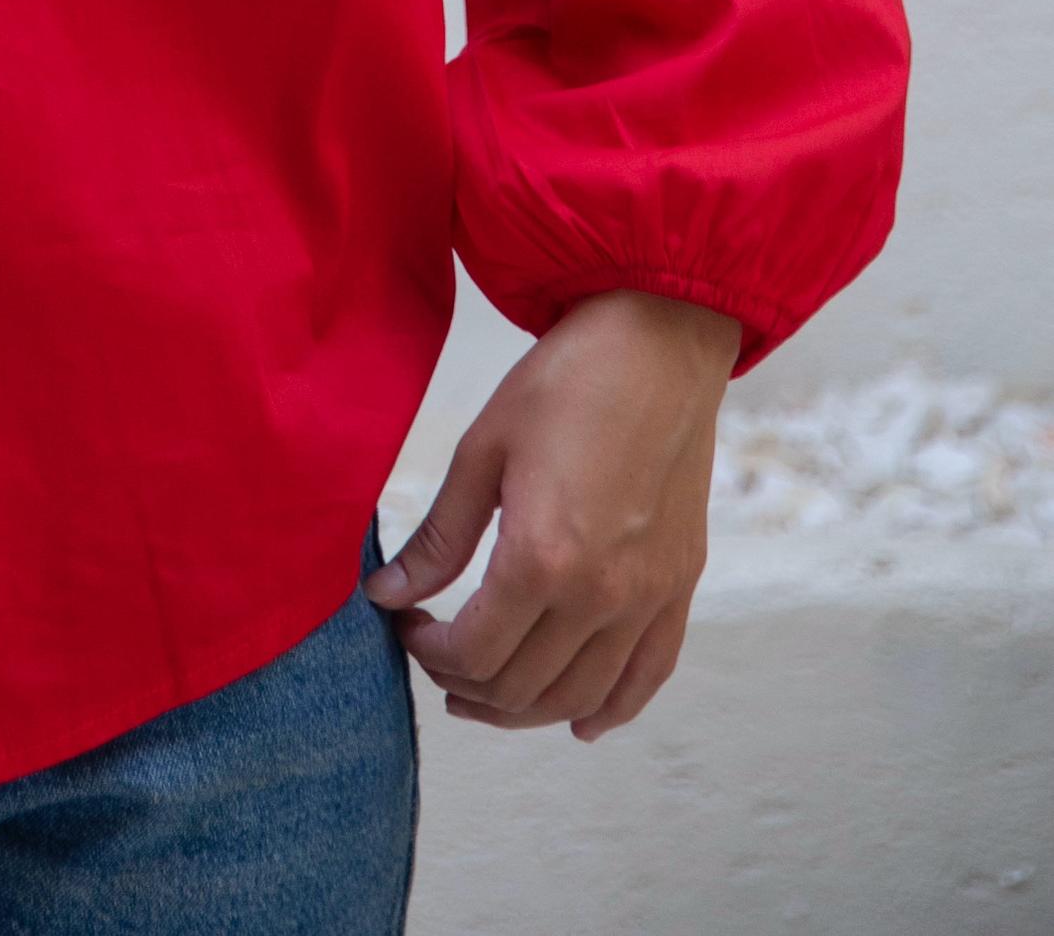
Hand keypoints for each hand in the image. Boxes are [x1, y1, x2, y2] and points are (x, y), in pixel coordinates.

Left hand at [368, 291, 739, 740]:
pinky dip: (609, 709)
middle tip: (436, 655)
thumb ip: (439, 536)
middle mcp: (601, 596)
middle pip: (522, 686)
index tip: (408, 627)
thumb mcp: (483, 450)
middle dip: (465, 684)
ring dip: (525, 709)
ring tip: (484, 693)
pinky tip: (578, 720)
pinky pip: (647, 677)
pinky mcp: (679, 588)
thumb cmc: (566, 383)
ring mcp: (648, 599)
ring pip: (579, 697)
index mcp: (543, 559)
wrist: (659, 344)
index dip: (429, 654)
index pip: (474, 653)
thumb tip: (387, 594)